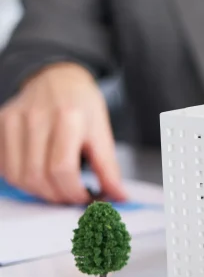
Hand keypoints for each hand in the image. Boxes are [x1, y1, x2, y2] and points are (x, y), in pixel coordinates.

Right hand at [0, 63, 125, 203]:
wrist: (57, 78)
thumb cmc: (81, 105)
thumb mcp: (102, 132)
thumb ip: (108, 168)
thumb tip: (118, 196)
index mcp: (69, 117)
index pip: (63, 169)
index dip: (73, 192)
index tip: (84, 198)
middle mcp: (38, 117)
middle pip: (38, 176)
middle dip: (57, 196)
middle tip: (71, 197)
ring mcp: (14, 119)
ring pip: (17, 176)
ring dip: (37, 192)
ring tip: (55, 188)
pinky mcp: (0, 123)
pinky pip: (4, 166)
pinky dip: (20, 179)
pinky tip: (38, 175)